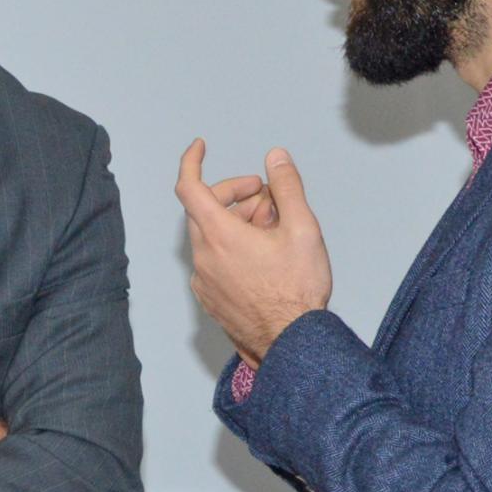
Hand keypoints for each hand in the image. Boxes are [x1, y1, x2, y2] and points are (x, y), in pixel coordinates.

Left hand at [176, 140, 331, 365]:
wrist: (291, 344)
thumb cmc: (297, 292)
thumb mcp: (302, 229)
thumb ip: (287, 187)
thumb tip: (275, 159)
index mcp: (220, 235)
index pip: (189, 186)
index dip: (192, 161)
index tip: (200, 146)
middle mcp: (204, 257)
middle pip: (205, 208)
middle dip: (236, 194)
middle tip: (269, 198)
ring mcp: (204, 280)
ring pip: (211, 235)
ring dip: (236, 222)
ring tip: (274, 230)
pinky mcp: (210, 298)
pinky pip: (213, 260)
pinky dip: (231, 247)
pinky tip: (263, 257)